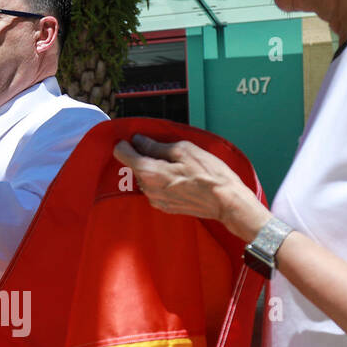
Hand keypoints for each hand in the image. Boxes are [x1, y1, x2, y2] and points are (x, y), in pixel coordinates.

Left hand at [113, 133, 269, 241]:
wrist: (225, 201)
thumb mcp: (183, 150)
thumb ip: (156, 145)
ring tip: (178, 166)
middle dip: (145, 156)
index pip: (121, 153)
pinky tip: (180, 179)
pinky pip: (155, 189)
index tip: (136, 139)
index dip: (127, 143)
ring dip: (155, 169)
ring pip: (145, 178)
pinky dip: (162, 181)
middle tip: (168, 152)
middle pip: (135, 165)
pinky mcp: (164, 207)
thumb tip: (138, 140)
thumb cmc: (208, 173)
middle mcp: (147, 188)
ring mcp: (155, 200)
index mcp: (149, 171)